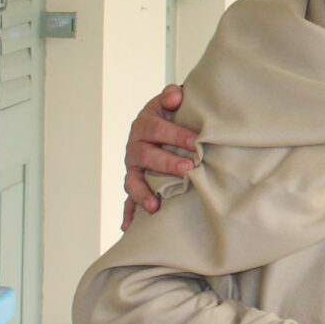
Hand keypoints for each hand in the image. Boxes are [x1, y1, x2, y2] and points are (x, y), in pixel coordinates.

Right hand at [119, 84, 197, 229]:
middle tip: (188, 168)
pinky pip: (128, 199)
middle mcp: (135, 146)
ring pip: (133, 180)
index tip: (196, 142)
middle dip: (167, 163)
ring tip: (155, 206)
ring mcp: (133, 166)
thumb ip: (171, 96)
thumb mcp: (170, 100)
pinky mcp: (134, 181)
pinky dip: (128, 213)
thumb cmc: (173, 113)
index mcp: (144, 124)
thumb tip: (175, 98)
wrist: (164, 121)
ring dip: (143, 194)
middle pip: (147, 156)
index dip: (176, 135)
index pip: (158, 129)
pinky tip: (128, 227)